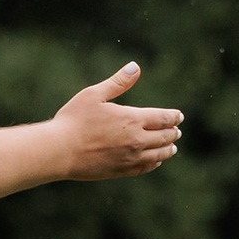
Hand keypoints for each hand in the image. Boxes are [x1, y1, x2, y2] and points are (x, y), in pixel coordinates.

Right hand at [52, 63, 180, 181]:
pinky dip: (154, 163)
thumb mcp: (94, 94)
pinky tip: (155, 161)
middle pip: (164, 137)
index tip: (179, 116)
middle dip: (172, 132)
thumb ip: (118, 82)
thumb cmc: (73, 120)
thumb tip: (135, 66)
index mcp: (132, 119)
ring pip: (158, 155)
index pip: (162, 118)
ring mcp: (131, 158)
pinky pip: (145, 168)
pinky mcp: (122, 171)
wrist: (59, 151)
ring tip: (172, 147)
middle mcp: (136, 140)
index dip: (173, 117)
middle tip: (177, 131)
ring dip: (168, 149)